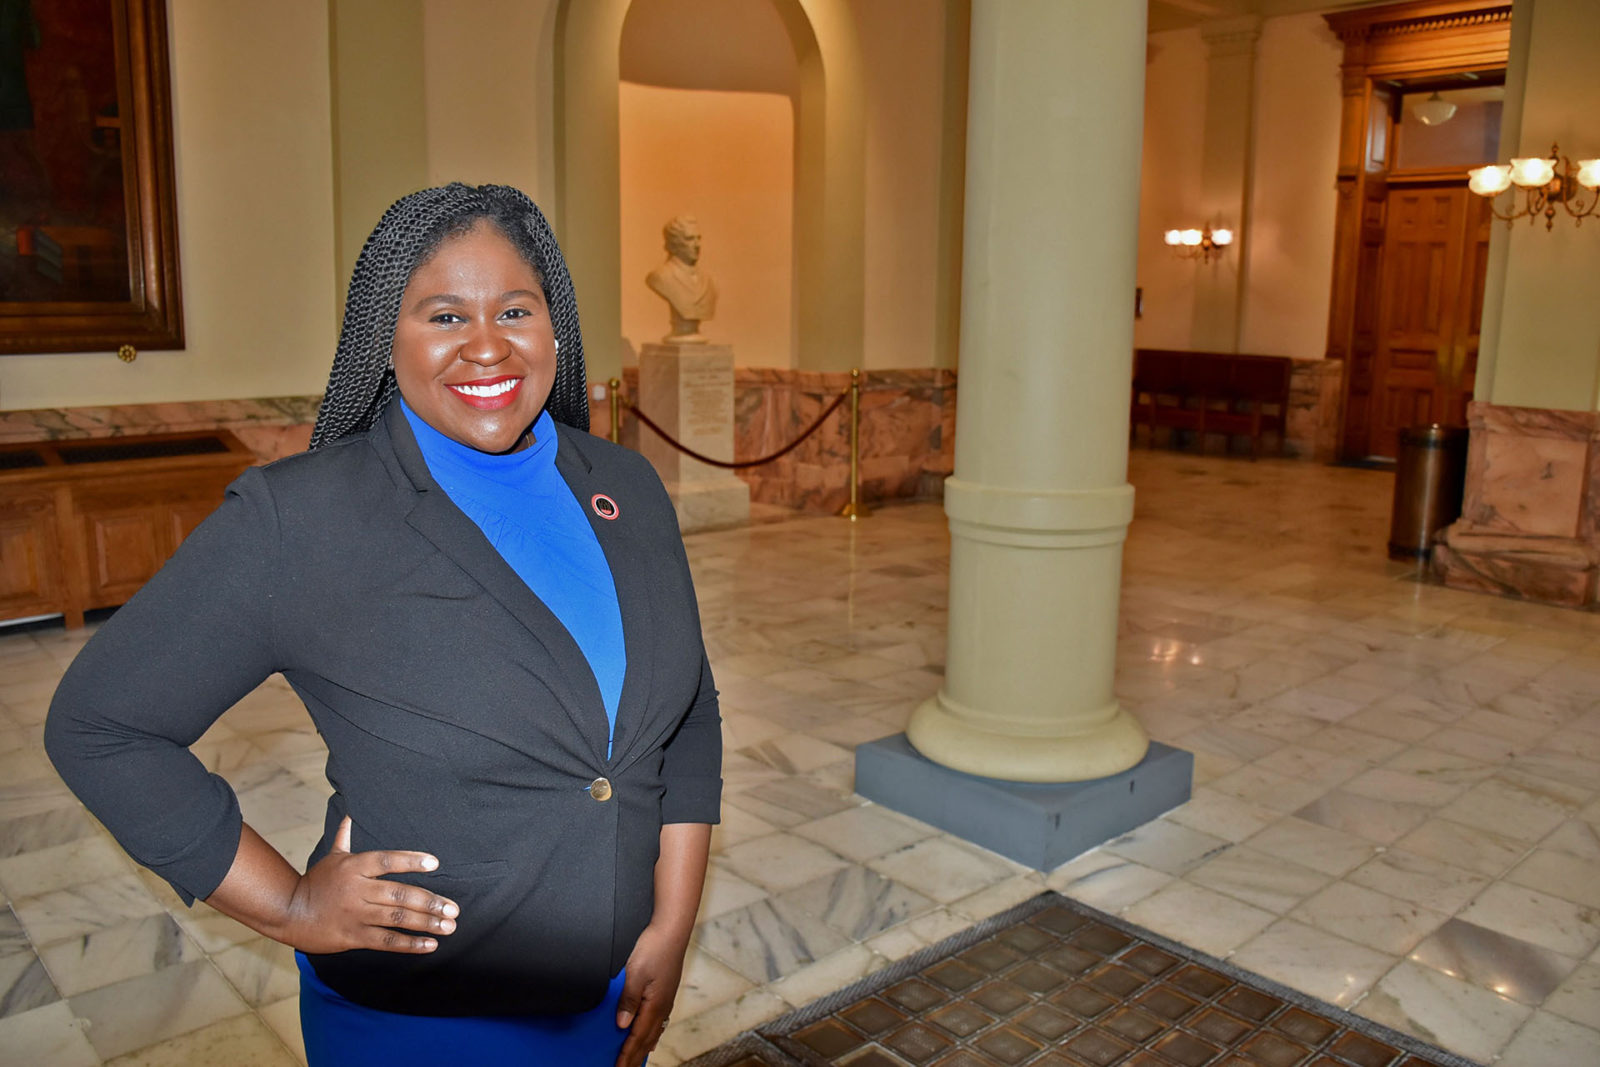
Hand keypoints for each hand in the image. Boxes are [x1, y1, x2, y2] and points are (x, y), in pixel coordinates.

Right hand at [278, 816, 459, 954]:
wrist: (288, 913)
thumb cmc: (315, 882)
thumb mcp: (331, 857)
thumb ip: (345, 837)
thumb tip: (350, 813)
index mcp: (354, 867)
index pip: (386, 860)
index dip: (411, 860)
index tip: (435, 863)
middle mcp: (357, 890)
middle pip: (399, 894)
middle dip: (430, 902)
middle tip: (454, 909)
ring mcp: (356, 914)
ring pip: (397, 919)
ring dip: (426, 923)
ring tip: (449, 926)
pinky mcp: (353, 937)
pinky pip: (386, 941)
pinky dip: (409, 944)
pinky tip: (430, 944)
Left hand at [614, 923, 689, 1066]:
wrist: (672, 929)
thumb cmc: (654, 948)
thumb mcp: (635, 974)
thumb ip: (628, 1001)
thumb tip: (622, 1025)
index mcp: (655, 1005)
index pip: (638, 1037)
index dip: (627, 1054)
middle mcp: (663, 1006)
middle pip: (647, 1038)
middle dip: (636, 1056)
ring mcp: (666, 999)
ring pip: (654, 1031)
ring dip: (644, 1047)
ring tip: (637, 1059)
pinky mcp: (666, 991)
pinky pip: (658, 1020)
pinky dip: (652, 1033)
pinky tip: (651, 1035)